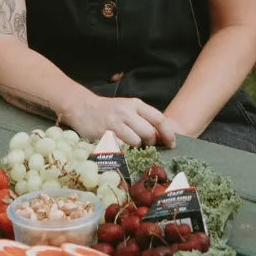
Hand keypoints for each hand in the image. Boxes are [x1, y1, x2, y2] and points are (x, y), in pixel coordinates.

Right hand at [61, 91, 175, 149]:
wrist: (83, 107)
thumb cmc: (110, 110)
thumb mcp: (128, 108)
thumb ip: (144, 119)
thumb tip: (161, 137)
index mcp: (135, 104)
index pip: (158, 118)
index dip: (168, 133)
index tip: (172, 144)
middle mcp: (126, 112)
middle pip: (148, 132)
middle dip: (150, 143)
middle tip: (145, 145)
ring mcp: (114, 123)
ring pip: (136, 142)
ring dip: (136, 148)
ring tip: (130, 145)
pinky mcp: (103, 134)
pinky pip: (120, 148)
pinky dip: (123, 151)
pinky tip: (120, 149)